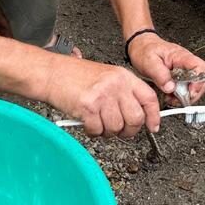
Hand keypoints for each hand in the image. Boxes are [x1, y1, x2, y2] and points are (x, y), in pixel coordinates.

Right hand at [44, 56, 161, 137]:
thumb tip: (137, 117)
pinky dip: (92, 131)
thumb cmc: (74, 76)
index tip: (153, 127)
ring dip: (106, 131)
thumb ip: (123, 94)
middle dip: (127, 130)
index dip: (153, 116)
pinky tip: (86, 121)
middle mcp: (116, 85)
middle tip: (117, 130)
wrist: (51, 73)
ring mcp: (102, 95)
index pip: (149, 98)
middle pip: (135, 119)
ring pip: (116, 128)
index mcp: (123, 76)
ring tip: (96, 121)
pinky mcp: (88, 107)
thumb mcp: (106, 77)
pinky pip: (97, 130)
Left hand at [127, 34, 204, 105]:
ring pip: (194, 86)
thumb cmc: (145, 50)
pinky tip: (170, 96)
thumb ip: (160, 75)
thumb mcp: (149, 62)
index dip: (198, 82)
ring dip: (185, 95)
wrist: (140, 47)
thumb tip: (170, 87)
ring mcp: (183, 70)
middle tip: (180, 98)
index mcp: (181, 56)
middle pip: (201, 79)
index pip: (200, 67)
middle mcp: (185, 63)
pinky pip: (185, 88)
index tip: (190, 92)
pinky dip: (179, 95)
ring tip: (173, 98)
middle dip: (193, 93)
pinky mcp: (179, 76)